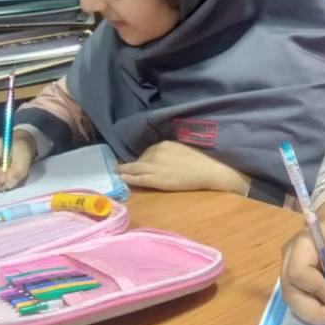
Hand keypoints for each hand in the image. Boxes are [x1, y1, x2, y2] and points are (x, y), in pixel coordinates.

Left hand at [115, 140, 250, 192]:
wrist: (208, 170)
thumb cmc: (200, 160)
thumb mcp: (183, 148)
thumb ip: (170, 151)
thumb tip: (164, 156)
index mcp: (163, 144)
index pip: (148, 151)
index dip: (144, 158)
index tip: (140, 162)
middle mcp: (156, 153)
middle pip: (141, 159)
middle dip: (134, 165)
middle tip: (124, 168)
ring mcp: (155, 167)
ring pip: (135, 168)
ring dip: (124, 170)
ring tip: (116, 172)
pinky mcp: (157, 180)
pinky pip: (139, 178)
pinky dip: (129, 178)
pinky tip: (122, 178)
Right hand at [280, 198, 324, 324]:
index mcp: (300, 245)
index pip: (298, 273)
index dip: (318, 290)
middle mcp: (287, 260)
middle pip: (291, 294)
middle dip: (317, 312)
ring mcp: (287, 272)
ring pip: (295, 302)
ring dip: (319, 314)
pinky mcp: (293, 282)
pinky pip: (301, 301)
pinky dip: (319, 310)